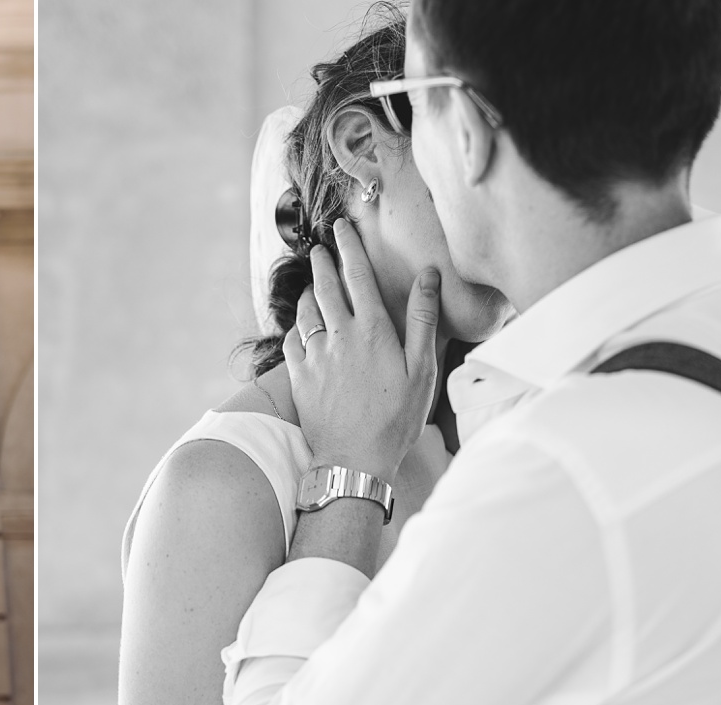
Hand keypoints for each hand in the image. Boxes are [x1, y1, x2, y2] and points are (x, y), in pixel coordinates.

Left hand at [285, 219, 440, 480]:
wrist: (354, 459)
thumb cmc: (395, 418)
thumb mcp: (422, 368)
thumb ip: (422, 318)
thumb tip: (429, 274)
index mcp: (372, 330)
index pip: (357, 276)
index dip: (349, 247)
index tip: (341, 228)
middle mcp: (338, 337)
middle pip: (325, 287)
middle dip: (323, 262)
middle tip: (322, 247)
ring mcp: (314, 357)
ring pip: (305, 313)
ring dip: (309, 294)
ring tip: (313, 285)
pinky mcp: (298, 378)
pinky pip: (291, 342)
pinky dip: (296, 329)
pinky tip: (301, 329)